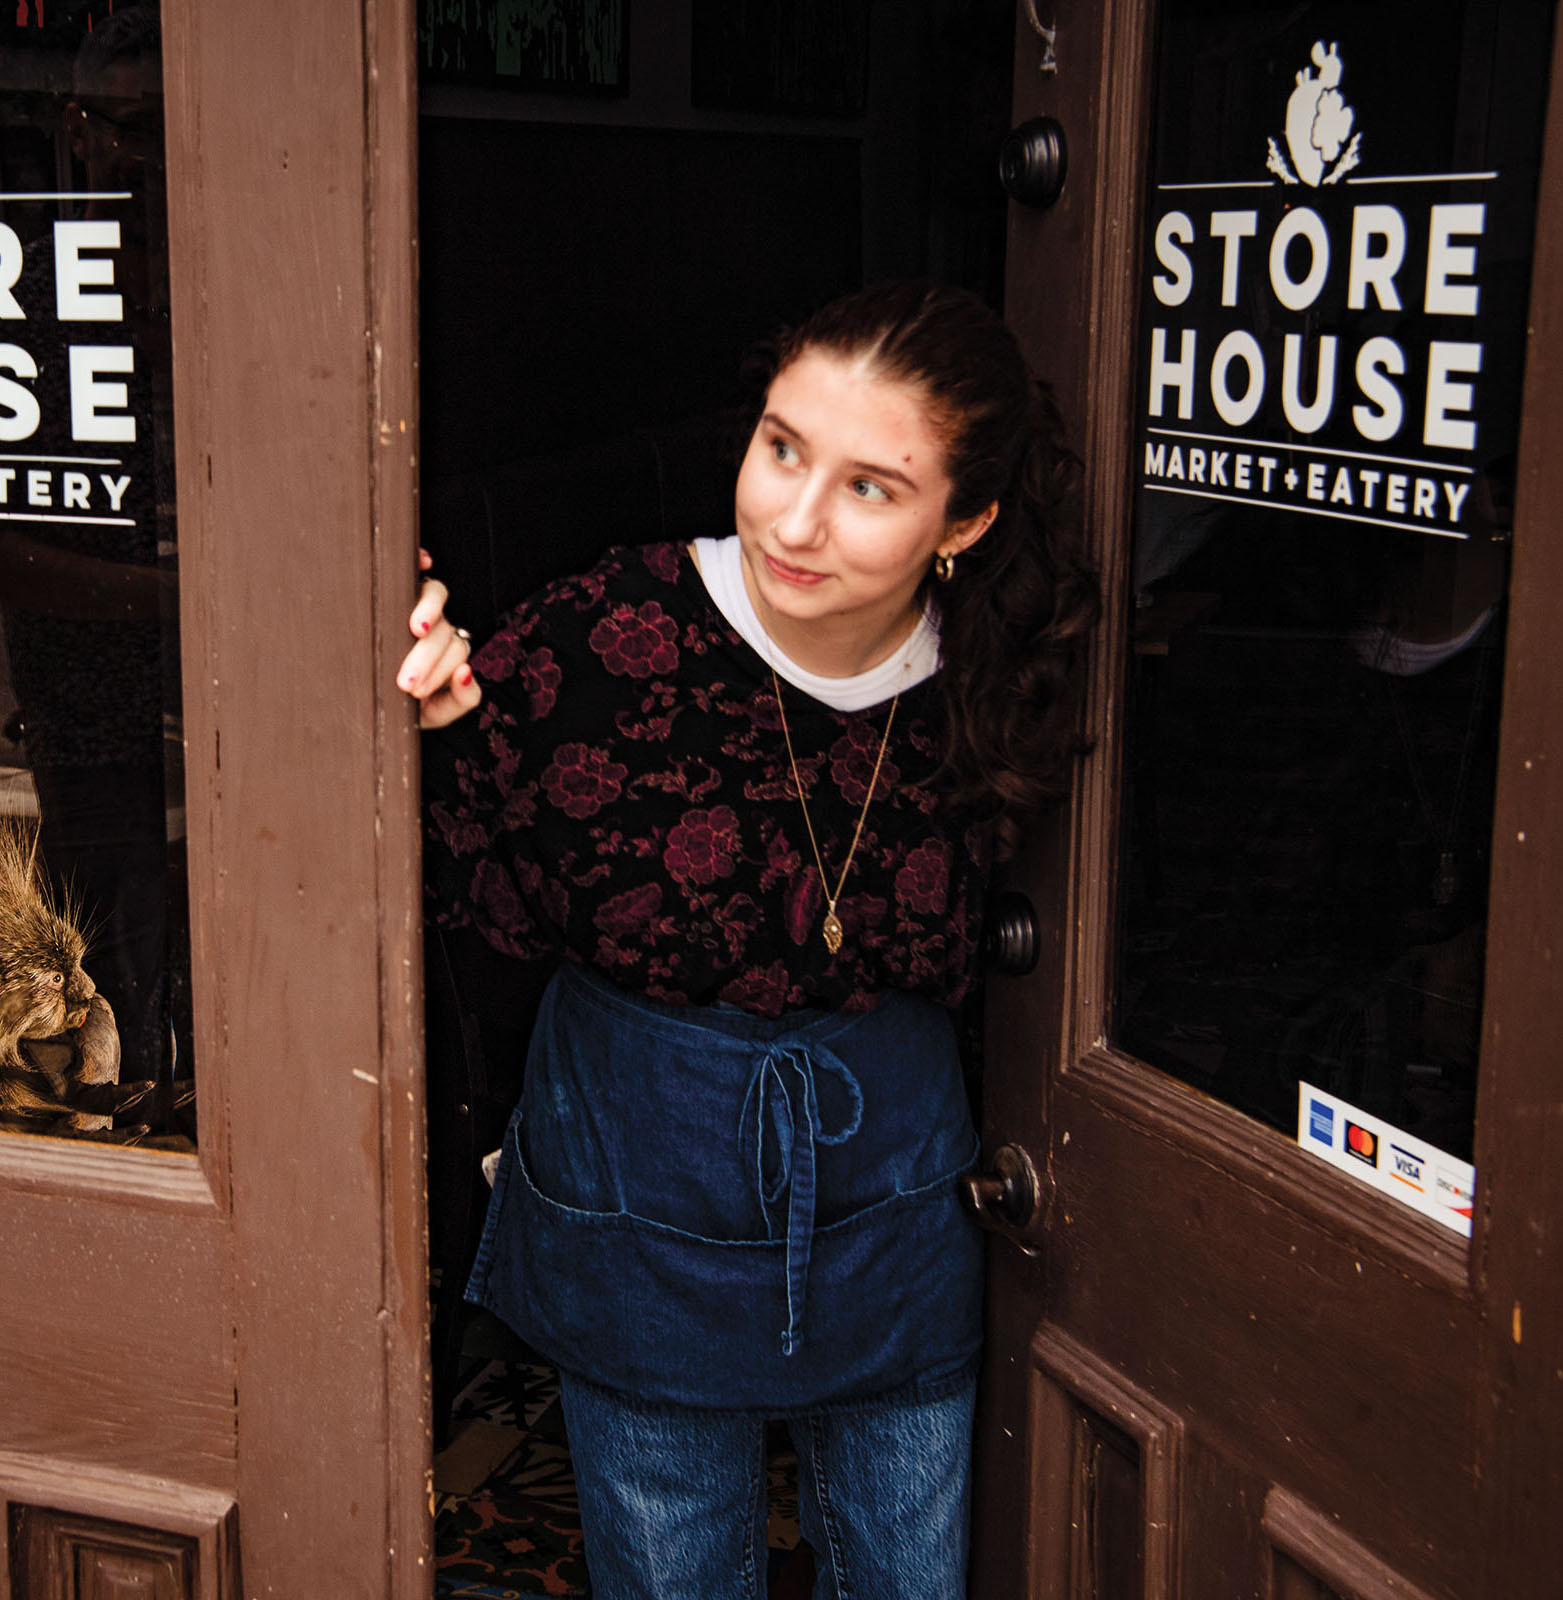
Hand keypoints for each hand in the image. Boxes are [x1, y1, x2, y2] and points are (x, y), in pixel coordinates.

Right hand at [399, 549, 482, 728]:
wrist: (367, 702)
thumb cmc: (403, 706)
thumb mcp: (435, 713)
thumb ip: (461, 700)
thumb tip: (467, 671)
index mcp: (449, 651)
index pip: (456, 650)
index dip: (440, 670)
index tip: (415, 693)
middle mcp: (437, 624)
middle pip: (443, 629)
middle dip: (426, 658)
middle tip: (405, 684)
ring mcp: (417, 603)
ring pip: (436, 594)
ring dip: (428, 610)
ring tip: (417, 628)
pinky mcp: (396, 589)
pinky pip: (415, 569)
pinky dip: (422, 561)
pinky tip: (424, 562)